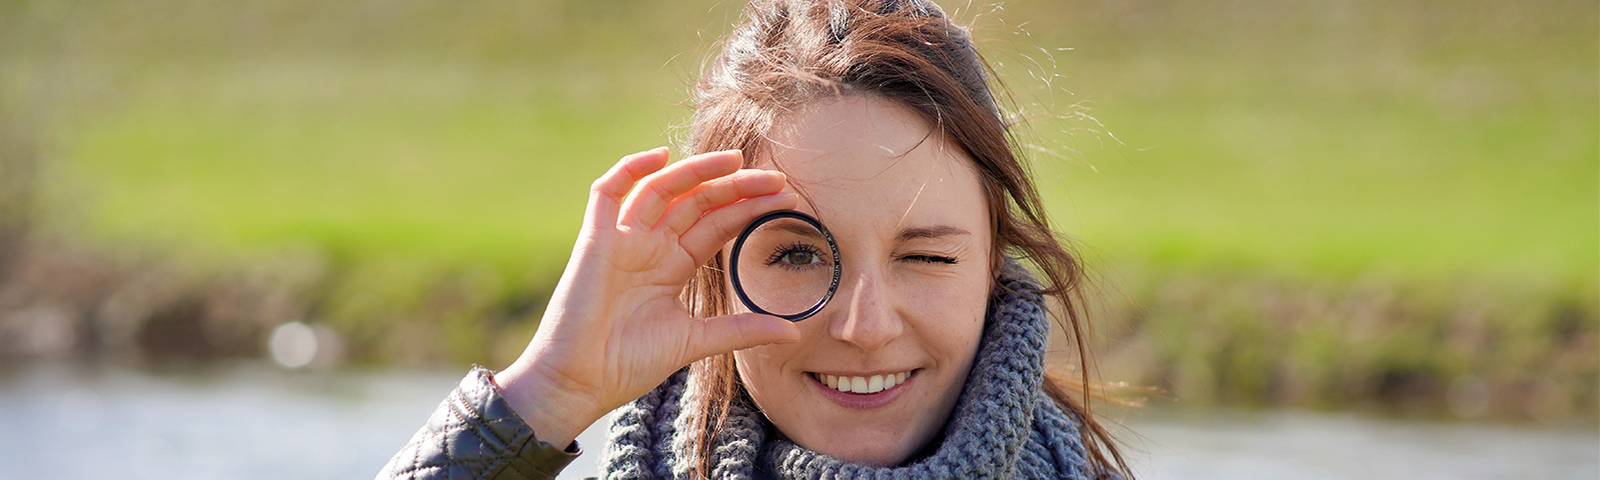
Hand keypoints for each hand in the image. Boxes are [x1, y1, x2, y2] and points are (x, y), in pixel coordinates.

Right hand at [494, 147, 801, 446]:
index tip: (787, 199)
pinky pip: (607, 193)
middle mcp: (650, 246)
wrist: (579, 382)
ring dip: (695, 171)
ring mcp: (623, 240)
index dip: (749, 208)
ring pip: (661, 189)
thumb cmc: (628, 364)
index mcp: (673, 265)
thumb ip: (742, 330)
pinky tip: (661, 156)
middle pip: (696, 201)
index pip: (717, 224)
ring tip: (733, 160)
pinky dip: (630, 169)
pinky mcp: (595, 240)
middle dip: (735, 186)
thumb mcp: (696, 342)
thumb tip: (794, 334)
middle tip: (776, 178)